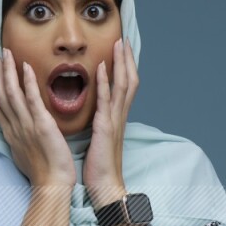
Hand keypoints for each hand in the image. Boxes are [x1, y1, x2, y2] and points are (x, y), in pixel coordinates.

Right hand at [0, 49, 76, 189]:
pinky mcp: (40, 125)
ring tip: (7, 53)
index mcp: (10, 134)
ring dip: (7, 71)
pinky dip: (27, 81)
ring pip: (10, 93)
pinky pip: (31, 99)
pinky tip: (25, 66)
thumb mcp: (26, 153)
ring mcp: (25, 126)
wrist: (52, 185)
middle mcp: (13, 128)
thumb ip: (22, 138)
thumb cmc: (44, 173)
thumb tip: (20, 130)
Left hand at [82, 37, 138, 206]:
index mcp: (116, 118)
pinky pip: (106, 101)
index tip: (121, 49)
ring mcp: (114, 121)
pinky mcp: (105, 128)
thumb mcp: (99, 139)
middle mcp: (119, 116)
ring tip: (118, 44)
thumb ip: (99, 123)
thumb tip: (95, 113)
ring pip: (123, 86)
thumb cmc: (100, 167)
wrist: (105, 186)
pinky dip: (106, 83)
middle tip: (124, 38)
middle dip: (128, 59)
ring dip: (121, 63)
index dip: (125, 67)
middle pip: (130, 80)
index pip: (125, 87)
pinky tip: (103, 67)